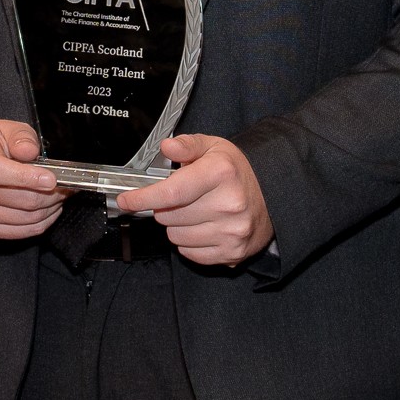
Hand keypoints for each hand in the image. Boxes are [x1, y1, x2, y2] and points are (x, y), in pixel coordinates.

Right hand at [0, 118, 64, 239]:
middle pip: (19, 199)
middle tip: (65, 185)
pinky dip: (41, 222)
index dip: (27, 177)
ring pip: (26, 218)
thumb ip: (22, 138)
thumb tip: (30, 152)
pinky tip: (47, 209)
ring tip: (58, 195)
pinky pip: (22, 232)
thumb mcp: (8, 128)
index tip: (51, 178)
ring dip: (50, 208)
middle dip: (51, 193)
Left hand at [115, 134, 272, 266]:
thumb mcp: (214, 148)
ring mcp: (231, 231)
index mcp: (220, 174)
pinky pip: (190, 253)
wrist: (274, 195)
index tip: (126, 200)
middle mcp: (228, 204)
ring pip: (176, 236)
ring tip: (197, 211)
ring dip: (177, 225)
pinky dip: (190, 242)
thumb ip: (187, 146)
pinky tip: (204, 227)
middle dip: (166, 206)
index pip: (171, 192)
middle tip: (182, 197)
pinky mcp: (232, 252)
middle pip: (168, 215)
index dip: (143, 198)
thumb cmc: (237, 172)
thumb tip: (167, 147)